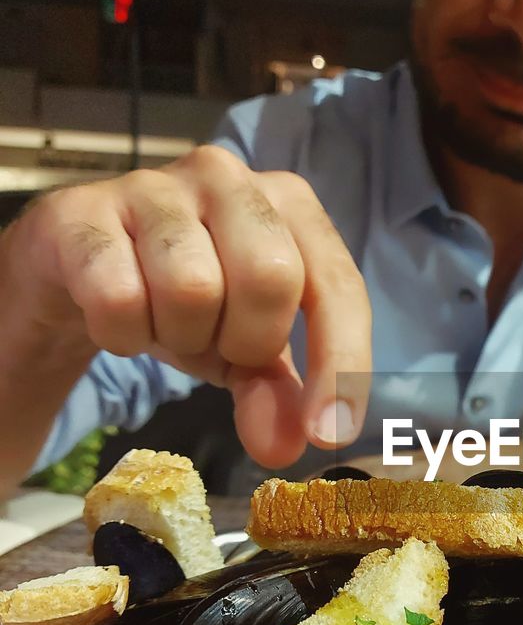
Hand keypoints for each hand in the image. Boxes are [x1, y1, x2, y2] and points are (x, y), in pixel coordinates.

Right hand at [4, 146, 371, 468]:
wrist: (79, 273)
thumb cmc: (185, 302)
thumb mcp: (245, 351)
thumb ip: (277, 395)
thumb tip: (286, 447)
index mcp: (289, 204)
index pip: (337, 285)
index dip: (340, 364)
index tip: (330, 435)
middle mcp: (227, 177)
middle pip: (269, 277)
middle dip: (246, 339)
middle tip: (217, 345)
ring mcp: (152, 186)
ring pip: (191, 288)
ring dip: (179, 337)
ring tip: (165, 324)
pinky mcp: (82, 211)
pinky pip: (118, 297)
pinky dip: (123, 334)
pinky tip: (120, 320)